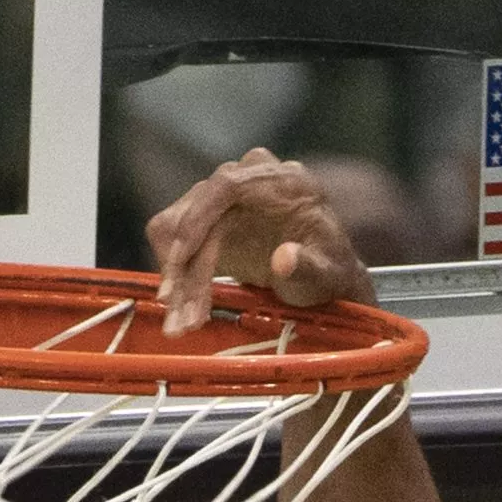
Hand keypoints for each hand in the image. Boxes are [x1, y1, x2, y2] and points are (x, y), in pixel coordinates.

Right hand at [149, 150, 375, 336]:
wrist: (320, 273)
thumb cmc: (326, 272)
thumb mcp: (324, 275)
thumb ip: (308, 267)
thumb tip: (284, 258)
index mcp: (281, 181)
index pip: (227, 184)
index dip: (199, 218)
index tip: (182, 257)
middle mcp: (247, 178)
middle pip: (196, 209)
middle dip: (183, 267)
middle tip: (181, 318)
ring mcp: (224, 197)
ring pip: (178, 227)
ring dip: (175, 278)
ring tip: (181, 323)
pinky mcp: (208, 219)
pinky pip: (176, 240)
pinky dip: (175, 275)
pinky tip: (180, 307)